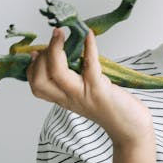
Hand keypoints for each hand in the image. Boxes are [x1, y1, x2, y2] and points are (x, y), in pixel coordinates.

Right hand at [27, 27, 153, 147]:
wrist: (130, 129)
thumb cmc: (111, 109)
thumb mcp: (85, 95)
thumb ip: (74, 80)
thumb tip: (66, 54)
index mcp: (64, 99)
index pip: (36, 86)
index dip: (32, 68)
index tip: (37, 52)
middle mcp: (70, 98)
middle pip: (40, 81)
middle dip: (40, 57)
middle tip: (53, 40)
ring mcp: (84, 94)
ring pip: (57, 74)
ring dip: (55, 50)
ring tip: (60, 33)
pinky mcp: (100, 90)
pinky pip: (90, 66)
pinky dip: (89, 48)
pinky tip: (89, 35)